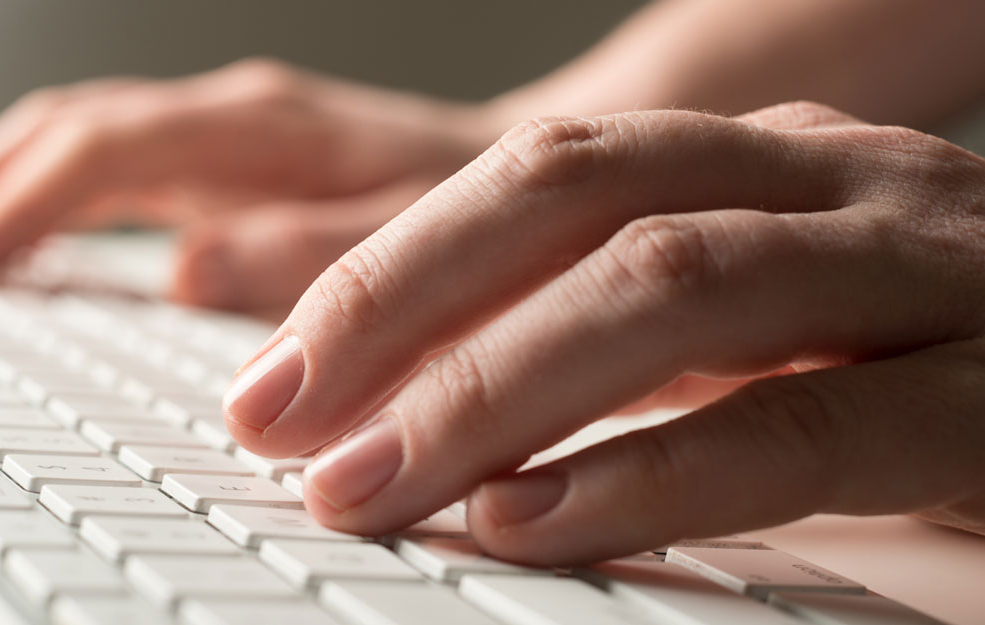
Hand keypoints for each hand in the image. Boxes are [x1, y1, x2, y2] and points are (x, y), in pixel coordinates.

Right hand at [0, 59, 497, 311]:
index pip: (104, 152)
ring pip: (68, 140)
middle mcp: (227, 119)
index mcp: (263, 129)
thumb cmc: (473, 210)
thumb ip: (310, 256)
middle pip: (61, 131)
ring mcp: (217, 136)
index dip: (18, 209)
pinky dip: (35, 198)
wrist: (506, 172)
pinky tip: (5, 235)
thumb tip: (184, 273)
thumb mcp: (419, 237)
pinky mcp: (217, 162)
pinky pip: (102, 167)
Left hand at [222, 101, 984, 564]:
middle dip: (401, 307)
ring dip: (494, 391)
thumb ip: (612, 348)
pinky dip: (650, 475)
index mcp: (757, 170)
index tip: (269, 372)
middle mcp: (831, 190)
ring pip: (674, 286)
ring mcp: (924, 276)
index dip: (384, 268)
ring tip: (366, 485)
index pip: (536, 178)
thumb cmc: (930, 359)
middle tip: (274, 418)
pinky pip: (801, 424)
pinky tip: (531, 526)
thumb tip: (426, 404)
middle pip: (577, 201)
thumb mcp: (754, 331)